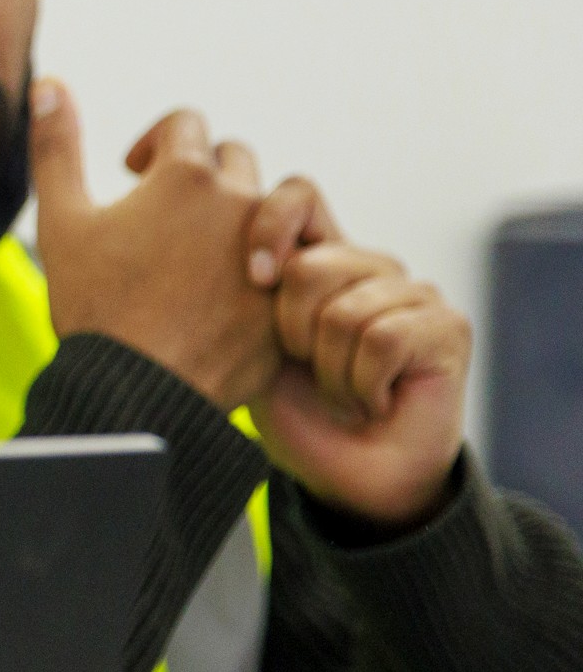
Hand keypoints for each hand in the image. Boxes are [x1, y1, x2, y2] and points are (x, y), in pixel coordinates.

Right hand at [29, 84, 283, 407]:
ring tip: (201, 256)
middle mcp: (239, 200)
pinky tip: (228, 291)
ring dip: (237, 218)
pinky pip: (292, 259)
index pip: (185, 126)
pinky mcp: (292, 291)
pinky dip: (265, 265)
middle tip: (168, 217)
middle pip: (232, 160)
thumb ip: (55, 146)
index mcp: (184, 175)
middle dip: (200, 178)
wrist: (140, 388)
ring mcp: (273, 247)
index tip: (135, 173)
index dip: (154, 145)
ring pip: (268, 207)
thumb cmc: (96, 307)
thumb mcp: (61, 220)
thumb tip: (48, 87)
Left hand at [240, 180, 469, 529]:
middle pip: (312, 264)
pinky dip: (363, 384)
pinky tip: (372, 400)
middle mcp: (369, 266)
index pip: (300, 196)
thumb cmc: (295, 411)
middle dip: (291, 332)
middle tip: (306, 369)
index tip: (253, 277)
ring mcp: (413, 292)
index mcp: (320, 259)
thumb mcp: (251, 345)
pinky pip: (384, 339)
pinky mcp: (447, 326)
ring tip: (340, 392)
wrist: (346, 476)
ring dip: (329, 370)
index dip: (270, 224)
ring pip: (344, 311)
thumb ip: (245, 291)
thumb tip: (224, 246)